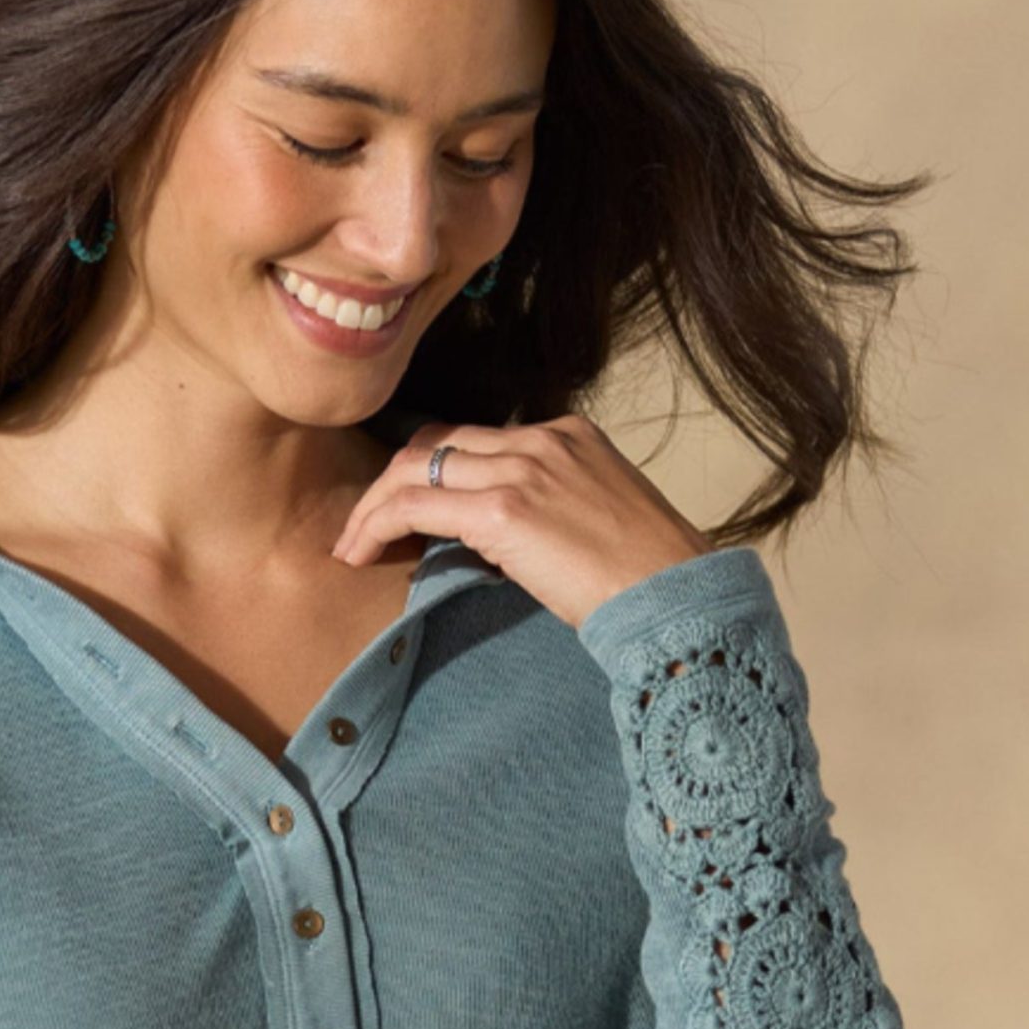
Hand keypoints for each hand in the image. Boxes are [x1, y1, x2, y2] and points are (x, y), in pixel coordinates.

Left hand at [331, 412, 713, 628]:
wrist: (677, 594)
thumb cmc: (648, 577)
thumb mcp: (599, 518)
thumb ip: (551, 508)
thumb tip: (504, 538)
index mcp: (568, 435)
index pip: (475, 439)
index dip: (429, 472)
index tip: (406, 511)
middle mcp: (541, 439)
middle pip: (436, 443)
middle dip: (390, 484)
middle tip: (363, 529)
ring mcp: (522, 469)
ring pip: (414, 467)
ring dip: (372, 507)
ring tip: (351, 546)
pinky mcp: (504, 509)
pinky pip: (413, 504)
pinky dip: (374, 524)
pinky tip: (359, 552)